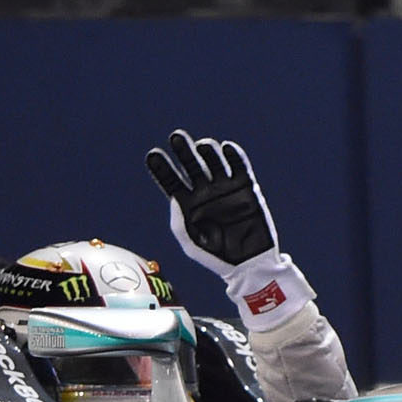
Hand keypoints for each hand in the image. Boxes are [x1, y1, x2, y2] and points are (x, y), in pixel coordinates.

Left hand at [145, 130, 275, 275]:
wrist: (249, 263)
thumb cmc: (217, 257)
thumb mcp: (191, 244)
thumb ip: (179, 223)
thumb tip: (173, 198)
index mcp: (188, 204)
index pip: (171, 181)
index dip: (162, 167)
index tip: (153, 155)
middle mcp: (205, 192)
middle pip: (190, 164)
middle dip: (183, 150)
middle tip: (176, 137)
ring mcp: (225, 187)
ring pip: (213, 159)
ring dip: (207, 149)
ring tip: (203, 146)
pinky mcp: (246, 186)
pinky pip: (239, 165)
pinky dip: (233, 154)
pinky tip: (226, 148)